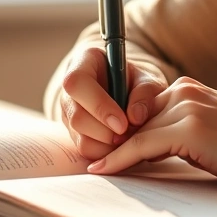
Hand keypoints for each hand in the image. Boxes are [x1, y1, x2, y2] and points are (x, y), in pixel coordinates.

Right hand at [58, 46, 167, 160]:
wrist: (130, 92)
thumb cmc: (137, 82)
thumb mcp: (147, 80)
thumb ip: (145, 93)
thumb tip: (135, 117)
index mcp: (84, 62)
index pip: (77, 83)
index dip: (98, 105)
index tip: (122, 123)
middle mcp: (70, 89)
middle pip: (76, 116)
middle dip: (105, 132)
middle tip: (129, 134)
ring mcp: (68, 112)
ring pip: (80, 137)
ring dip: (107, 145)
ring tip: (128, 138)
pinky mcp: (73, 132)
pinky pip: (85, 150)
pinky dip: (105, 153)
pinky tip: (121, 144)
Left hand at [85, 77, 216, 202]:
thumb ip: (188, 136)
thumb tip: (156, 153)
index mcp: (192, 90)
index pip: (142, 110)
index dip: (121, 131)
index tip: (101, 149)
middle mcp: (186, 91)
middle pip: (133, 119)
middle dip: (109, 141)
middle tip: (86, 162)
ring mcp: (188, 108)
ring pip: (133, 132)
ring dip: (109, 151)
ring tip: (89, 169)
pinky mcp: (190, 130)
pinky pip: (140, 146)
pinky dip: (118, 160)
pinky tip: (102, 171)